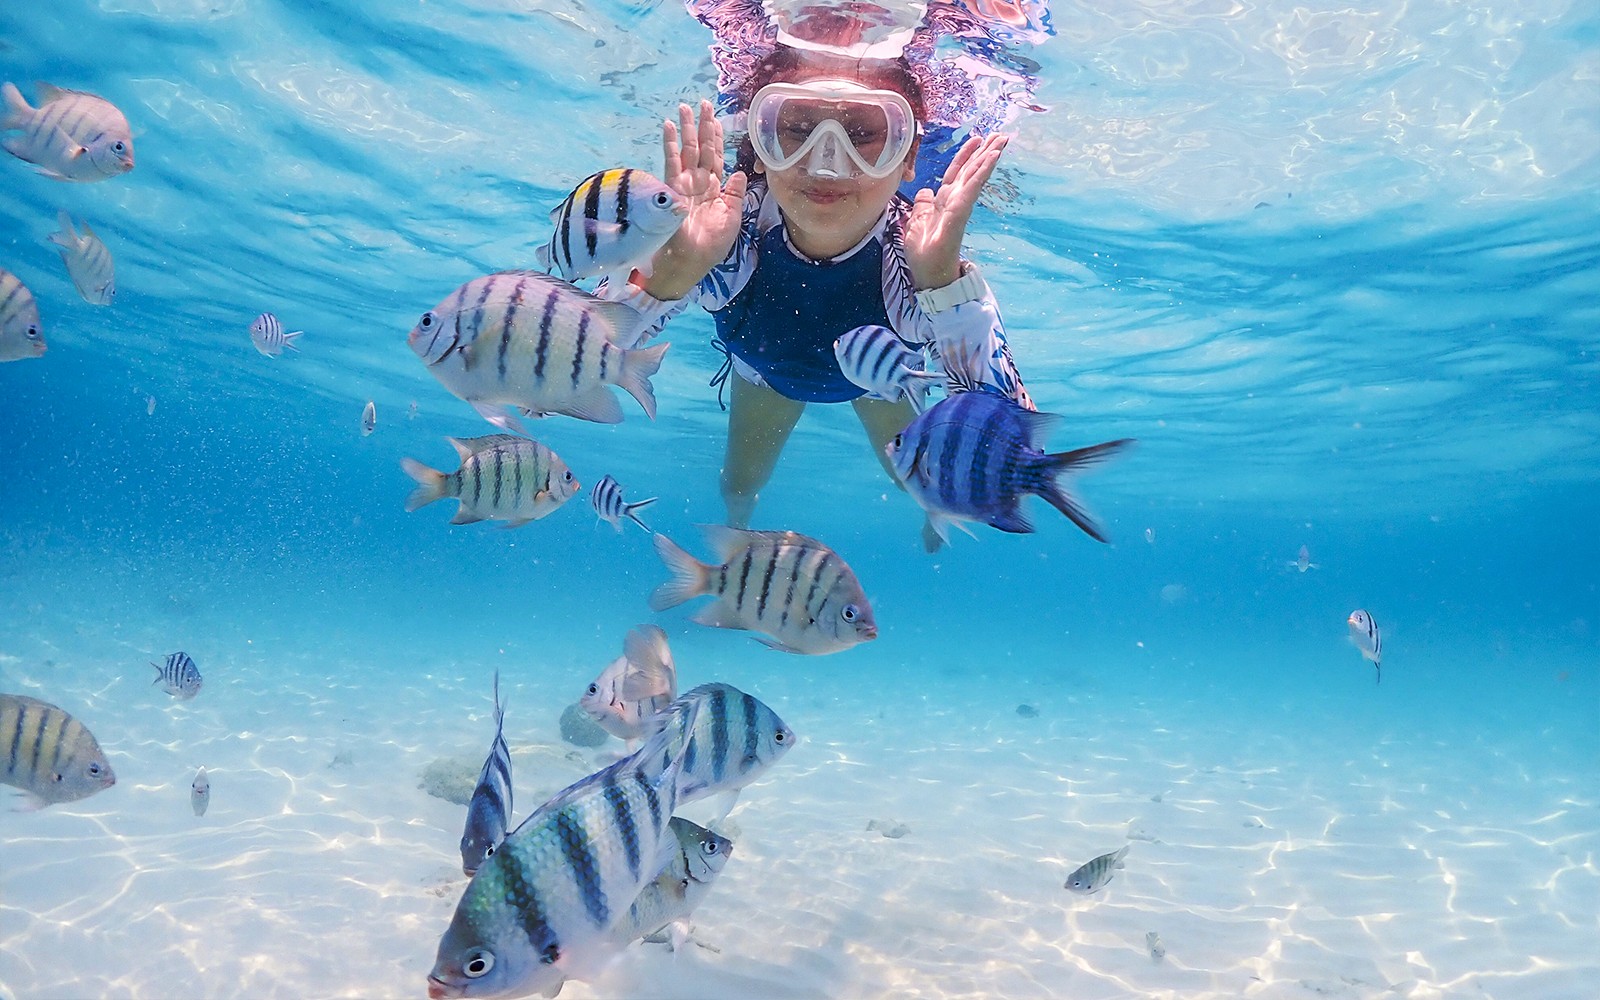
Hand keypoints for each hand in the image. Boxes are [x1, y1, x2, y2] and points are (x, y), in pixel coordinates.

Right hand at [641, 99, 747, 299]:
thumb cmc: (712, 244)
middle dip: (702, 125)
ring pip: (687, 149)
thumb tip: (741, 173)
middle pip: (701, 148)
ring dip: (686, 128)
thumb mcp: (732, 217)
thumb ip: (736, 194)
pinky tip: (668, 125)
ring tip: (684, 107)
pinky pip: (672, 161)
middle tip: (703, 103)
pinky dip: (670, 143)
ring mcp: (685, 183)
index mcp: (714, 188)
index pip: (716, 157)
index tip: (717, 119)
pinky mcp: (673, 188)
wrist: (692, 261)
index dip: (717, 138)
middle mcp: (699, 182)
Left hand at [901, 132, 1008, 289]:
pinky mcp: (959, 215)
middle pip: (970, 171)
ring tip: (1001, 141)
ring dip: (987, 158)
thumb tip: (926, 191)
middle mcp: (954, 202)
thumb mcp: (916, 222)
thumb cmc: (923, 254)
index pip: (956, 173)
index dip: (965, 156)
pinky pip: (971, 190)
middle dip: (985, 152)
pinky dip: (981, 173)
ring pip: (974, 177)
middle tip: (1001, 135)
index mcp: (943, 202)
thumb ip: (922, 205)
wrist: (928, 277)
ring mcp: (959, 208)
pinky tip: (991, 159)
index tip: (977, 139)